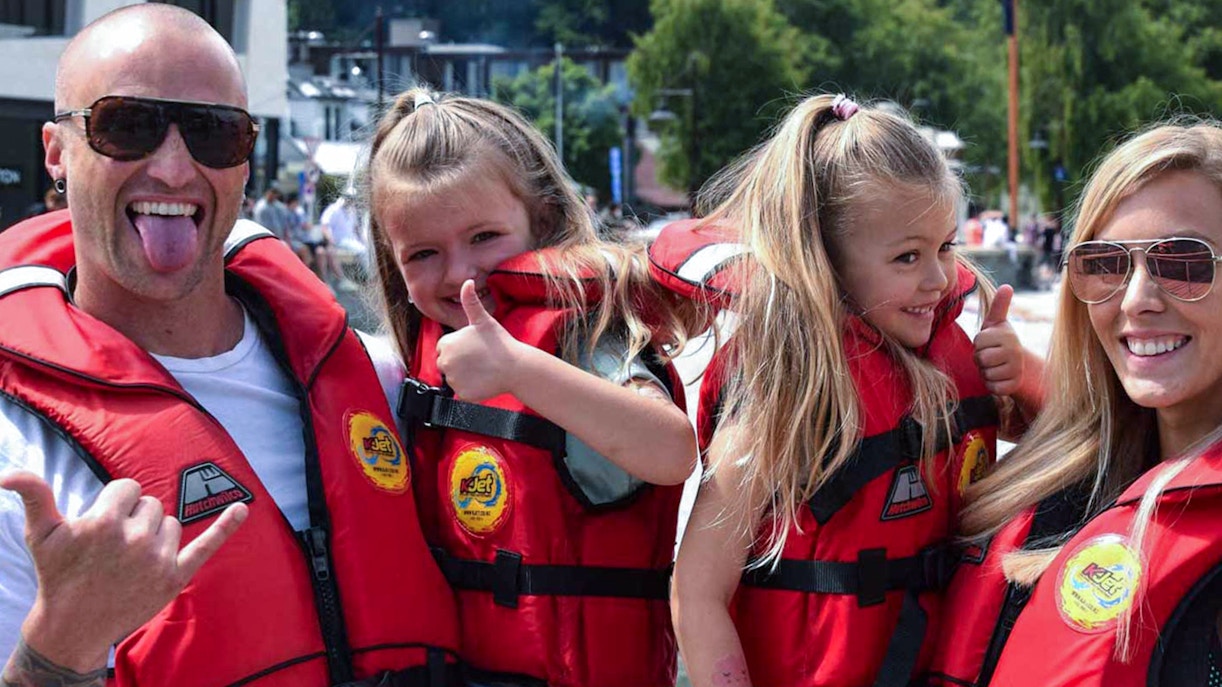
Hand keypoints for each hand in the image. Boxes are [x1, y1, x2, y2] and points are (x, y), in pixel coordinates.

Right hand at [0, 471, 246, 671]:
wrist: (73, 626)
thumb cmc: (57, 575)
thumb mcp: (42, 535)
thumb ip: (35, 496)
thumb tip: (9, 474)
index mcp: (104, 521)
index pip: (127, 487)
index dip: (113, 503)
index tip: (100, 525)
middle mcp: (134, 538)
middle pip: (150, 503)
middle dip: (133, 518)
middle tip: (112, 547)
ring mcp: (157, 558)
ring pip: (169, 522)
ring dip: (154, 533)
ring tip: (129, 558)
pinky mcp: (175, 576)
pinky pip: (206, 546)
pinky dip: (226, 526)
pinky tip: (243, 509)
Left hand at [435, 280, 525, 400]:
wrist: (515, 366)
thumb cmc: (500, 342)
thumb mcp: (483, 320)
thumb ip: (470, 302)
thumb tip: (467, 282)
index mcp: (446, 344)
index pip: (444, 348)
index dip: (459, 348)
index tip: (474, 348)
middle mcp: (445, 362)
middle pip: (446, 364)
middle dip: (459, 362)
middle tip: (479, 359)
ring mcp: (453, 380)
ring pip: (454, 378)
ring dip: (464, 375)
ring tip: (482, 369)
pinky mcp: (461, 394)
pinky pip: (462, 391)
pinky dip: (471, 388)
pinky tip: (483, 380)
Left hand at [973, 285, 1025, 396]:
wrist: (1018, 366)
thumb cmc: (1000, 342)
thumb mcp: (997, 323)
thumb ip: (999, 306)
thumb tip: (1007, 286)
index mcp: (1008, 335)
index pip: (979, 341)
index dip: (979, 344)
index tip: (989, 343)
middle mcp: (1015, 352)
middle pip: (980, 358)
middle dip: (980, 359)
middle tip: (990, 356)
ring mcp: (1016, 369)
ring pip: (985, 373)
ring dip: (985, 372)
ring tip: (995, 366)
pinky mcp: (1013, 385)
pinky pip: (993, 387)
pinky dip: (991, 384)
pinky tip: (999, 377)